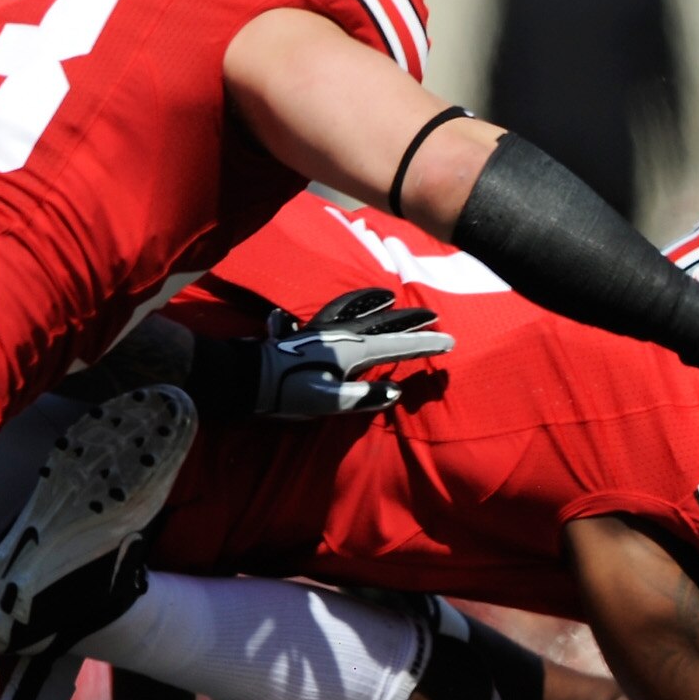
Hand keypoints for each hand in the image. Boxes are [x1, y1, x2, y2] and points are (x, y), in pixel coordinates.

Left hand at [256, 287, 451, 416]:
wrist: (250, 378)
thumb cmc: (289, 393)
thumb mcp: (329, 402)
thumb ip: (362, 397)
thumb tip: (394, 392)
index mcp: (352, 351)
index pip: (397, 346)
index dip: (424, 344)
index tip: (449, 341)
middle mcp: (342, 334)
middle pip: (384, 323)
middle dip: (411, 321)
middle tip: (434, 318)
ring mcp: (324, 330)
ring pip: (359, 309)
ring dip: (378, 304)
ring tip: (391, 298)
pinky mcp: (309, 332)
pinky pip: (334, 311)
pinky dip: (347, 305)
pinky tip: (345, 306)